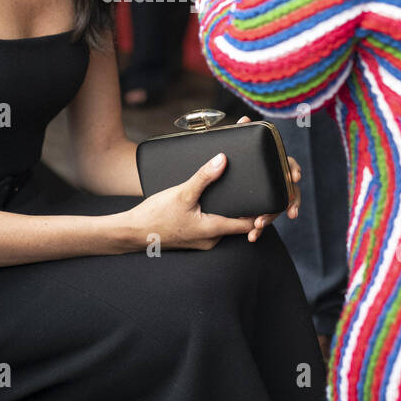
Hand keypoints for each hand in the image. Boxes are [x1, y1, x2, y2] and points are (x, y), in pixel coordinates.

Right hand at [122, 152, 256, 251]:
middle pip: (237, 223)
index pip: (248, 224)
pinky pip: (211, 224)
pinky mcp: (192, 237)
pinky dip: (214, 212)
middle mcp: (211, 240)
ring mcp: (201, 240)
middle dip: (244, 206)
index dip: (261, 212)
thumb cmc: (155, 216)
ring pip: (223, 223)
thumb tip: (223, 159)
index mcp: (213, 230)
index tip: (269, 196)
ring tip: (232, 189)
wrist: (132, 232)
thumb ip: (204, 177)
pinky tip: (210, 199)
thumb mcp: (182, 192)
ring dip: (228, 208)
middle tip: (250, 186)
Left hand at [233, 115, 300, 241]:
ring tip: (259, 224)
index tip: (295, 176)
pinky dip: (259, 229)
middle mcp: (271, 180)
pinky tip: (252, 236)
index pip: (286, 163)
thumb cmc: (222, 166)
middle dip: (290, 201)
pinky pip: (263, 221)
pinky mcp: (258, 211)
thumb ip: (237, 136)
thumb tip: (245, 119)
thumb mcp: (226, 152)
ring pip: (277, 208)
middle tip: (289, 212)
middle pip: (288, 189)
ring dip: (271, 217)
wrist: (206, 194)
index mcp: (267, 164)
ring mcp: (266, 197)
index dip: (293, 168)